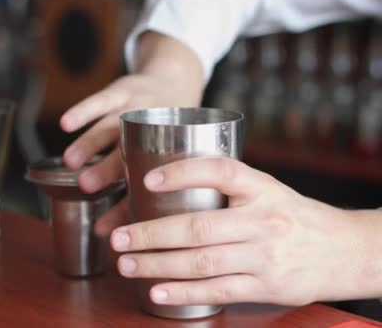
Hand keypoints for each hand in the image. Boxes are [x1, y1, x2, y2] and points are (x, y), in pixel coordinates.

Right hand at [59, 32, 203, 235]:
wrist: (175, 82)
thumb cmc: (164, 135)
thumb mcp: (160, 162)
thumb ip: (138, 196)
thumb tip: (112, 236)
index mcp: (165, 155)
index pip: (142, 187)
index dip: (124, 208)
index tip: (104, 228)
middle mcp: (151, 133)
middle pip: (126, 154)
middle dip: (106, 170)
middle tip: (87, 186)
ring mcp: (137, 110)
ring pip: (111, 128)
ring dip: (90, 143)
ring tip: (71, 161)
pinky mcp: (123, 91)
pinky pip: (102, 100)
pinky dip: (84, 110)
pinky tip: (66, 124)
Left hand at [110, 157, 366, 305]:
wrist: (345, 250)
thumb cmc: (293, 216)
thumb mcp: (267, 190)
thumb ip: (227, 189)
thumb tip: (168, 186)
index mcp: (262, 188)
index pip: (221, 171)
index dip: (182, 172)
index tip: (147, 178)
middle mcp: (263, 220)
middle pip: (198, 226)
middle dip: (151, 234)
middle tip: (118, 237)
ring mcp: (264, 256)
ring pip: (202, 262)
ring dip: (158, 264)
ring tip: (127, 263)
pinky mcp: (267, 286)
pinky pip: (218, 290)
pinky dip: (184, 292)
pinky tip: (157, 291)